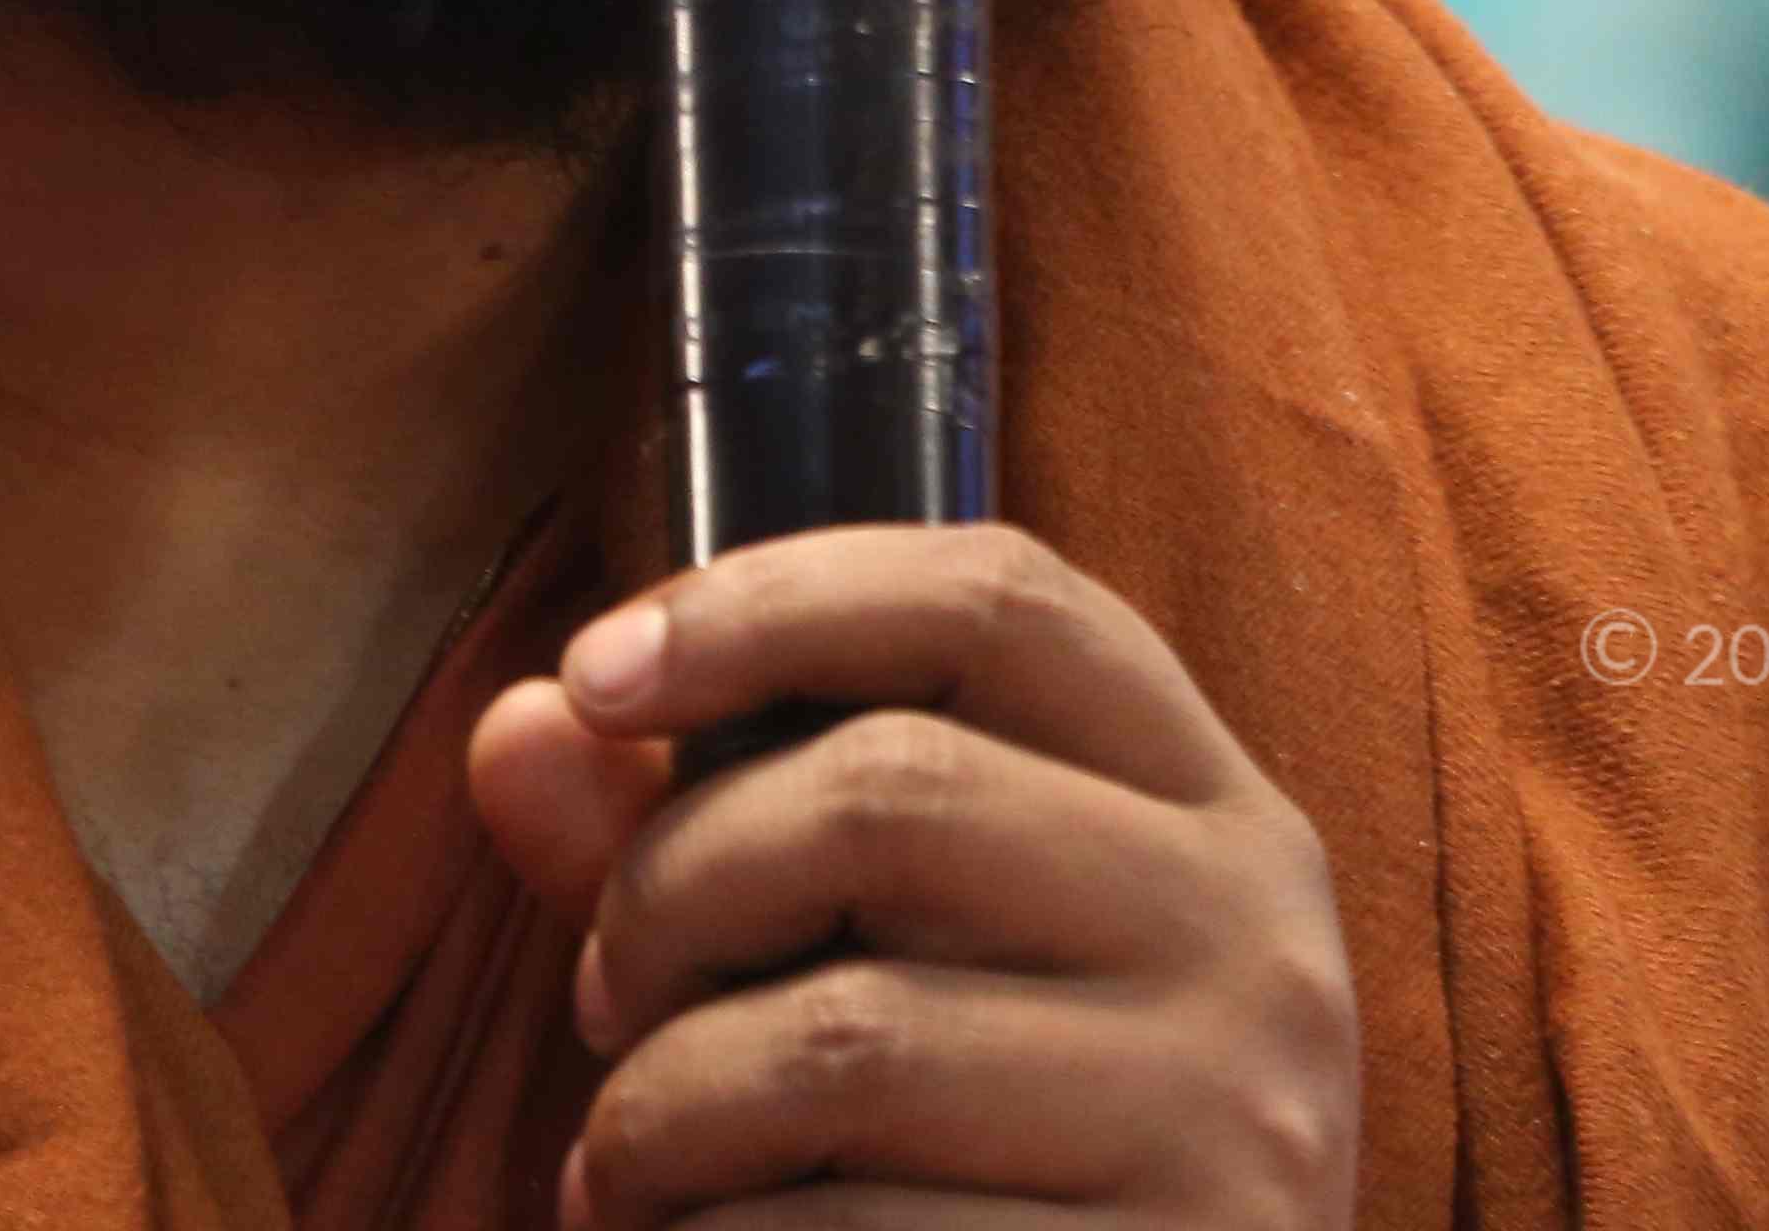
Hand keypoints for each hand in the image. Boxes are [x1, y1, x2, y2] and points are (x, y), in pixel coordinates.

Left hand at [467, 525, 1358, 1230]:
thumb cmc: (980, 1158)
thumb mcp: (874, 959)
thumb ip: (703, 840)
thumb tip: (515, 729)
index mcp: (1207, 811)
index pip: (999, 598)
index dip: (772, 600)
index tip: (592, 674)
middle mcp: (1253, 939)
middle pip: (890, 792)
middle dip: (671, 892)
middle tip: (601, 1002)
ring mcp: (1229, 1123)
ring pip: (848, 1034)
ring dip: (658, 1108)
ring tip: (620, 1170)